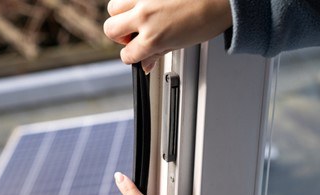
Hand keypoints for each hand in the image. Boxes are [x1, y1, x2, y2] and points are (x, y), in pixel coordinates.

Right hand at [104, 0, 231, 72]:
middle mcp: (144, 17)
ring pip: (113, 7)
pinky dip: (134, 1)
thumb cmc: (208, 18)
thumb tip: (146, 63)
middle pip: (111, 30)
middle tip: (133, 35)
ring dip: (122, 14)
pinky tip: (149, 4)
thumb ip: (158, 52)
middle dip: (120, 36)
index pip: (127, 54)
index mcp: (153, 38)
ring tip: (138, 16)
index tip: (136, 53)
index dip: (132, 56)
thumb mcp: (181, 44)